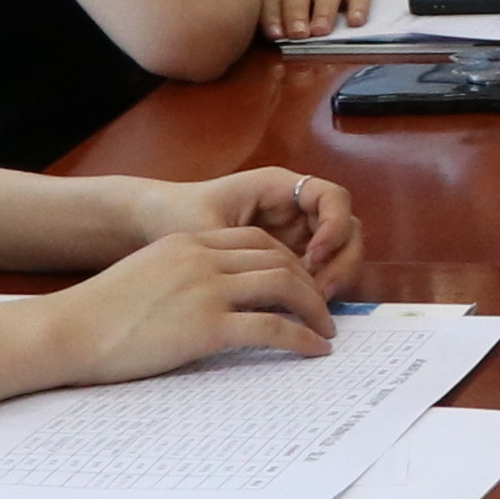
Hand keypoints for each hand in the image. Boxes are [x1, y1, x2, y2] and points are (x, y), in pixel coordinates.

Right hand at [40, 224, 337, 384]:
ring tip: (326, 331)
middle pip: (278, 259)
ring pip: (285, 287)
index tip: (301, 284)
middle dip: (310, 283)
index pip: (256, 241)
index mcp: (187, 243)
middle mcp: (202, 258)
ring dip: (315, 309)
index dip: (288, 262)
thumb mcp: (146, 276)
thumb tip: (213, 299)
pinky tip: (314, 351)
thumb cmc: (98, 314)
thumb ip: (183, 276)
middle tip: (324, 309)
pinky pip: (273, 328)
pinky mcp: (206, 326)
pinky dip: (302, 339)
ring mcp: (206, 290)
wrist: (66, 332)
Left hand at [143, 164, 366, 291]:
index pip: (334, 198)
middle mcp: (295, 208)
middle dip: (341, 262)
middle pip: (347, 229)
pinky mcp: (289, 257)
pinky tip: (296, 311)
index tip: (312, 256)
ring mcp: (296, 232)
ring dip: (333, 280)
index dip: (334, 226)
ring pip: (339, 254)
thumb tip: (278, 285)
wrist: (152, 223)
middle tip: (321, 294)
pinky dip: (315, 291)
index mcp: (280, 187)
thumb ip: (242, 253)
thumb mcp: (207, 228)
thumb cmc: (176, 215)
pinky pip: (318, 273)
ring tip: (311, 307)